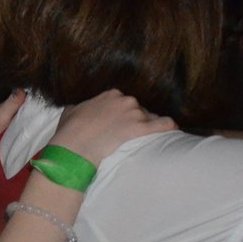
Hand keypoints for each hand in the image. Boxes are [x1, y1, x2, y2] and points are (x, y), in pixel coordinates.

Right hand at [49, 89, 175, 165]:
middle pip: (138, 109)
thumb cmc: (69, 131)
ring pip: (150, 118)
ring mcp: (135, 113)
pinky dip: (169, 127)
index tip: (119, 123)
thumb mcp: (70, 112)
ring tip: (144, 140)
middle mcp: (125, 100)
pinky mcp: (141, 128)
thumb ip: (80, 107)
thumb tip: (79, 108)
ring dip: (146, 127)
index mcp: (110, 94)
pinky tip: (173, 132)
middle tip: (127, 135)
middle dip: (135, 120)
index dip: (122, 114)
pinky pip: (164, 124)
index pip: (124, 102)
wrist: (75, 147)